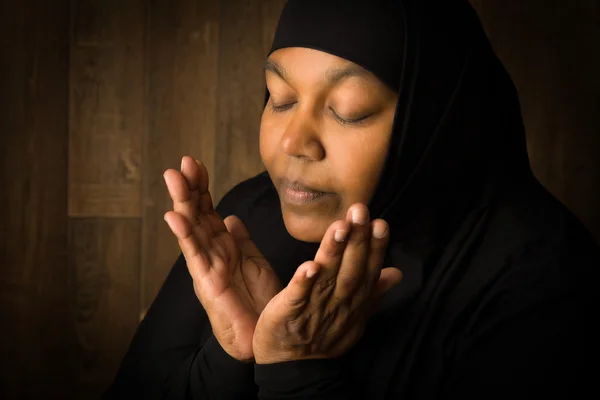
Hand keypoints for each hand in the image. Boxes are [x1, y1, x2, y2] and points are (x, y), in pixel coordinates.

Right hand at [163, 156, 281, 361]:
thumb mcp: (253, 261)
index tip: (196, 163)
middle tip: (183, 162)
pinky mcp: (206, 282)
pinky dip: (184, 235)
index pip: (208, 209)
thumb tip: (231, 217)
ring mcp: (206, 265)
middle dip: (189, 187)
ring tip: (173, 178)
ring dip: (182, 203)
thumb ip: (241, 239)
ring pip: (191, 228)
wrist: (263, 334)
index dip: (202, 186)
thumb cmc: (259, 300)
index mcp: (223, 245)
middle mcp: (211, 251)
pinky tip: (175, 216)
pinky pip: (194, 255)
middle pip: (197, 213)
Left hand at [252, 203, 401, 363]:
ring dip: (334, 253)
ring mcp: (314, 307)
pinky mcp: (289, 312)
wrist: (293, 366)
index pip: (367, 270)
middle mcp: (338, 302)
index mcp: (353, 300)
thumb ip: (374, 292)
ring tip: (339, 227)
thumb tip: (396, 272)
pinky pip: (298, 296)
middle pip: (350, 269)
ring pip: (327, 277)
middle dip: (357, 240)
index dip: (375, 247)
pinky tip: (309, 265)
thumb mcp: (355, 316)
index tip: (380, 223)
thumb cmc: (323, 335)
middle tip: (360, 211)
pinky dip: (303, 282)